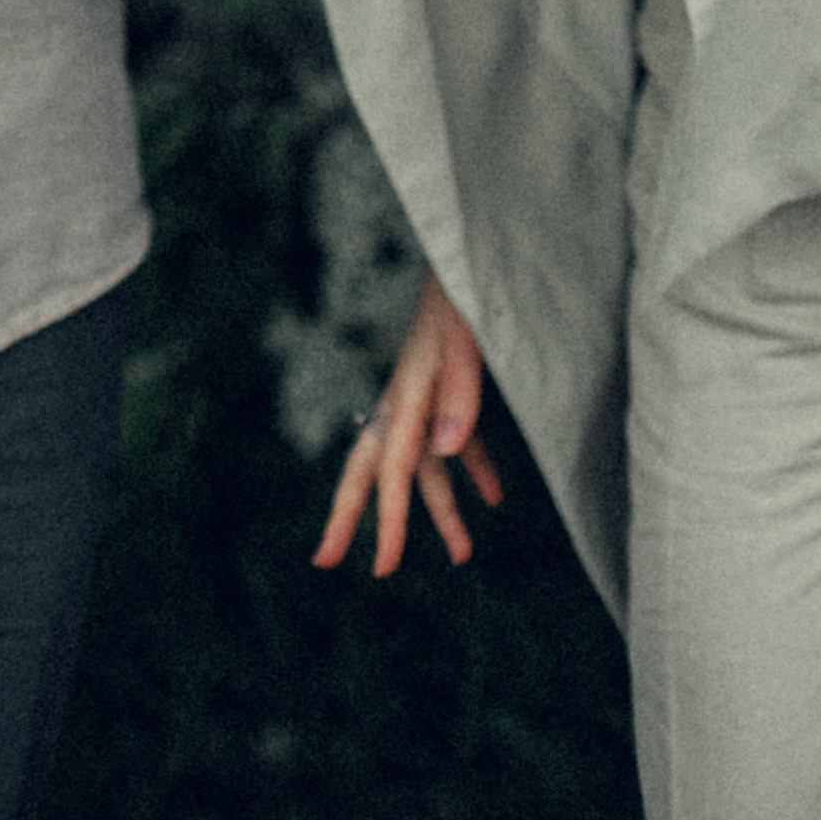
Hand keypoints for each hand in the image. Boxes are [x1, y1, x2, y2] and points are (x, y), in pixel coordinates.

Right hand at [312, 271, 504, 576]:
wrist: (472, 251)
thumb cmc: (467, 291)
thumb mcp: (467, 338)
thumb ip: (459, 393)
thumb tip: (440, 452)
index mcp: (407, 392)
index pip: (392, 470)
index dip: (386, 523)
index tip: (382, 568)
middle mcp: (408, 398)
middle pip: (372, 468)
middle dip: (351, 516)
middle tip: (327, 562)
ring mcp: (427, 394)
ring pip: (424, 465)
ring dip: (440, 509)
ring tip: (463, 556)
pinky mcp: (451, 386)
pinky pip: (456, 440)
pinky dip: (472, 469)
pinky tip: (493, 497)